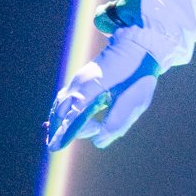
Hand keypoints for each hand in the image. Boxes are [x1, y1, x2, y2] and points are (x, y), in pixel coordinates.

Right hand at [44, 29, 159, 150]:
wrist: (137, 48)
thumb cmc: (139, 76)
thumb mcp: (136, 100)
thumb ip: (117, 122)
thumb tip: (98, 141)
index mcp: (93, 85)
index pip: (73, 113)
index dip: (64, 132)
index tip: (55, 146)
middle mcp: (80, 82)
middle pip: (62, 113)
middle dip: (68, 129)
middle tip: (96, 128)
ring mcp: (77, 81)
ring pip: (60, 107)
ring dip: (63, 124)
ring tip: (73, 135)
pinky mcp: (79, 83)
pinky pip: (65, 102)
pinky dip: (64, 115)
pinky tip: (67, 126)